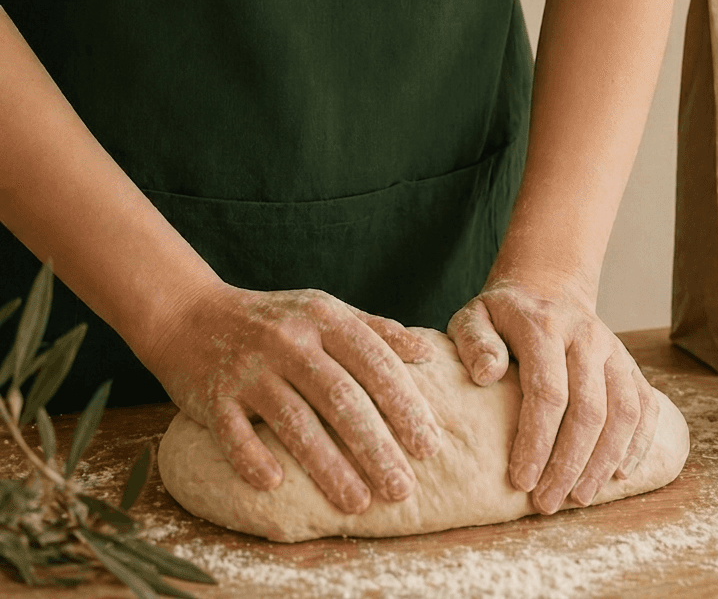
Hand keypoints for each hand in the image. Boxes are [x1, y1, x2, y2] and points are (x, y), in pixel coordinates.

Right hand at [142, 283, 441, 513]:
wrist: (190, 314)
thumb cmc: (273, 319)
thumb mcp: (324, 311)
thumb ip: (375, 330)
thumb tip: (428, 353)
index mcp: (322, 317)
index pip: (373, 362)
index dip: (404, 405)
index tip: (429, 446)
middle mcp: (288, 339)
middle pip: (340, 397)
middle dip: (375, 446)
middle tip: (402, 489)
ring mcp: (248, 368)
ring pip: (293, 420)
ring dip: (327, 465)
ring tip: (357, 503)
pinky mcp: (212, 395)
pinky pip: (233, 431)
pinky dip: (252, 458)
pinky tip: (274, 485)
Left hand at [447, 276, 659, 513]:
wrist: (546, 288)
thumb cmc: (503, 316)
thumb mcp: (474, 318)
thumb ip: (473, 342)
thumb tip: (486, 374)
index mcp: (544, 325)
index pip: (548, 392)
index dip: (537, 442)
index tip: (521, 481)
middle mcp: (586, 335)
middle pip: (588, 409)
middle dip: (569, 464)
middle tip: (548, 502)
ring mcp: (613, 350)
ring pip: (623, 412)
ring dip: (604, 462)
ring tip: (579, 498)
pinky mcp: (629, 364)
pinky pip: (645, 407)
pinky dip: (638, 444)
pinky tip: (618, 475)